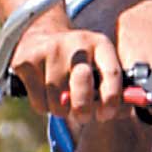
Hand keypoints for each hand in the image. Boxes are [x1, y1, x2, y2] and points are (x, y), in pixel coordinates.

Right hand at [10, 16, 128, 120]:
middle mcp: (76, 44)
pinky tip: (46, 95)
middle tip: (83, 116)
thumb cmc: (77, 61)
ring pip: (58, 99)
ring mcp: (49, 50)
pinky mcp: (26, 61)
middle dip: (84, 109)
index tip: (106, 114)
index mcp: (100, 44)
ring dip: (62, 110)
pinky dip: (44, 107)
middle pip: (82, 86)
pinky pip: (39, 101)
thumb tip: (125, 111)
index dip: (112, 100)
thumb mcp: (98, 63)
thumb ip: (113, 88)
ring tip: (63, 102)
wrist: (38, 35)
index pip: (112, 74)